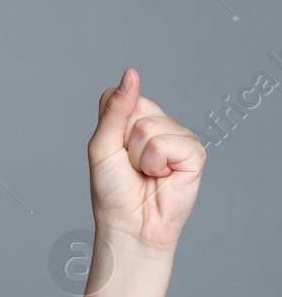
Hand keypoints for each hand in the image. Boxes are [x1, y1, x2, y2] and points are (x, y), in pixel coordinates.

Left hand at [87, 67, 204, 252]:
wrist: (130, 223)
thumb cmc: (113, 188)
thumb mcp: (103, 145)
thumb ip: (116, 109)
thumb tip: (131, 74)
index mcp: (134, 118)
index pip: (121, 95)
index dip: (111, 123)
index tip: (113, 147)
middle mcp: (159, 124)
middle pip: (138, 107)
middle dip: (124, 140)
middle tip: (130, 164)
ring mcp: (178, 137)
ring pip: (150, 127)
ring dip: (140, 155)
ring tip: (146, 173)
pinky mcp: (194, 154)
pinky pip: (169, 143)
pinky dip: (157, 163)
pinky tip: (162, 177)